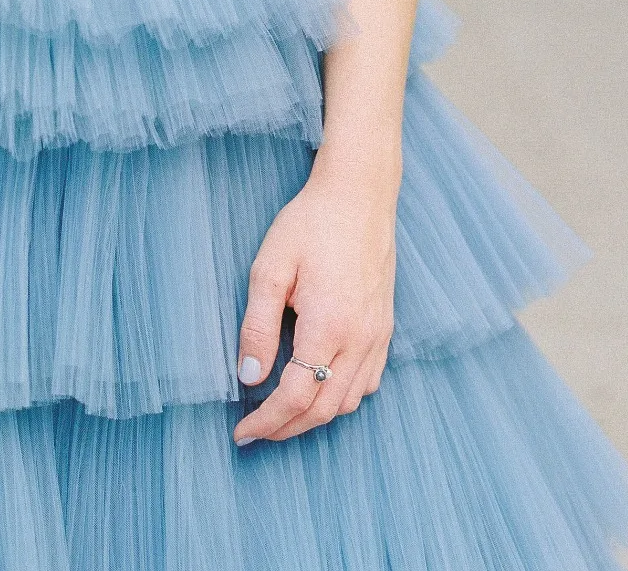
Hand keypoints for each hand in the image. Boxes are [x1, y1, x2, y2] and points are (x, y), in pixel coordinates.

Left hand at [232, 163, 396, 444]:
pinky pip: (368, 381)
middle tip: (256, 431)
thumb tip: (249, 378)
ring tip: (282, 414)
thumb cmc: (310, 224)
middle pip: (324, 408)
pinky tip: (320, 388)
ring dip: (314, 417)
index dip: (267, 421)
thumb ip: (257, 325)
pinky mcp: (385, 326)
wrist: (359, 194)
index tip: (242, 432)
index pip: (296, 396)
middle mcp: (359, 338)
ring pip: (349, 401)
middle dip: (287, 428)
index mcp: (328, 325)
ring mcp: (377, 334)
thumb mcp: (270, 267)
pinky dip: (342, 397)